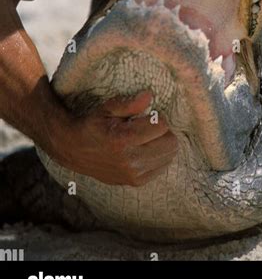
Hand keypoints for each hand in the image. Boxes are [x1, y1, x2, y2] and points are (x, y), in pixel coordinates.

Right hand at [52, 90, 177, 186]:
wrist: (74, 150)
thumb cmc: (93, 125)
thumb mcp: (108, 108)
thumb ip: (130, 103)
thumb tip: (150, 96)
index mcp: (123, 140)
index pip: (162, 126)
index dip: (156, 117)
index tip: (144, 116)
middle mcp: (130, 161)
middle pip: (171, 143)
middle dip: (163, 131)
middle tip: (148, 127)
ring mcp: (133, 175)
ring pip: (170, 156)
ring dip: (163, 143)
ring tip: (146, 138)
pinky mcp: (135, 182)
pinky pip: (162, 167)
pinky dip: (159, 156)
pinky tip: (145, 150)